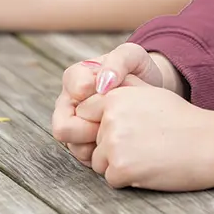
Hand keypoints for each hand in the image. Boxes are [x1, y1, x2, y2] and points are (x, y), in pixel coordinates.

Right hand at [51, 43, 166, 165]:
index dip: (97, 94)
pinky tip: (118, 144)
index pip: (75, 89)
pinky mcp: (84, 143)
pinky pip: (85, 157)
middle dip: (90, 127)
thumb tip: (101, 84)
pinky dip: (101, 154)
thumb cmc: (138, 70)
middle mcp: (68, 103)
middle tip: (113, 121)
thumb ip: (118, 61)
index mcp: (76, 77)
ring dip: (97, 143)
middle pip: (63, 127)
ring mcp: (74, 125)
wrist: (149, 91)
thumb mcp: (132, 56)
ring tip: (119, 131)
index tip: (114, 93)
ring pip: (73, 146)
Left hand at [75, 83, 213, 190]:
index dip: (105, 124)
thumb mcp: (150, 93)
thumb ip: (119, 92)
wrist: (210, 142)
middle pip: (93, 140)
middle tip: (147, 141)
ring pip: (100, 161)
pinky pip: (111, 179)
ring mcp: (114, 144)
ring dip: (119, 163)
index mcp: (115, 96)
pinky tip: (150, 166)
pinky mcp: (120, 169)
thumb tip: (91, 94)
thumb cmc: (182, 118)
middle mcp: (110, 117)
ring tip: (149, 153)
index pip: (85, 113)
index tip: (130, 128)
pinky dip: (128, 178)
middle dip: (114, 145)